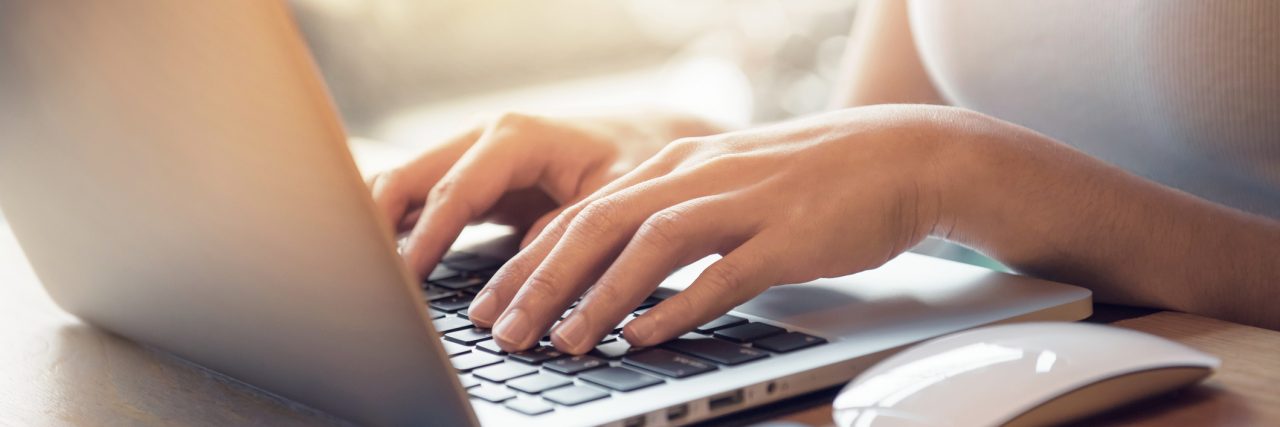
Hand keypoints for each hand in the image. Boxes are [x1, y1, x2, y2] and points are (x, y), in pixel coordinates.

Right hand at [367, 109, 720, 278]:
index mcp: (514, 138)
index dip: (427, 237)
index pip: (453, 191)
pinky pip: (419, 203)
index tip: (405, 279)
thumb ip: (565, 234)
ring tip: (364, 277)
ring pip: (403, 187)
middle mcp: (483, 141)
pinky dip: (399, 231)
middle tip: (364, 278)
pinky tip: (386, 269)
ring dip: (380, 227)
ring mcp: (472, 159)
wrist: (648, 144)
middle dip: (378, 225)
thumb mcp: (611, 201)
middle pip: (407, 178)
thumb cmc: (635, 167)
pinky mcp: (471, 184)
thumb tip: (520, 282)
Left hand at [473, 105, 959, 352]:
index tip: (490, 304)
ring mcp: (742, 203)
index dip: (529, 260)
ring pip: (650, 245)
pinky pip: (722, 274)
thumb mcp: (721, 183)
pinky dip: (677, 307)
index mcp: (674, 163)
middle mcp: (697, 176)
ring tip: (563, 340)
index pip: (582, 211)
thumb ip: (667, 216)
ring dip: (599, 295)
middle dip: (542, 280)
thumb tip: (609, 273)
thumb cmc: (805, 180)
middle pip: (599, 224)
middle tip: (502, 330)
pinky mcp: (787, 237)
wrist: (898, 157)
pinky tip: (643, 336)